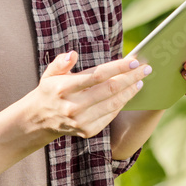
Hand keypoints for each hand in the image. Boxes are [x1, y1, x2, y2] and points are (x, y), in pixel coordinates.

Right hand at [18, 51, 151, 143]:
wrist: (39, 120)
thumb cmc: (50, 90)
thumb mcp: (50, 73)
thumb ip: (61, 62)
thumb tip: (73, 54)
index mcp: (63, 88)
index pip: (97, 75)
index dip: (118, 68)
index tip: (134, 61)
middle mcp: (72, 106)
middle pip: (109, 90)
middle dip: (131, 78)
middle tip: (146, 69)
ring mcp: (80, 121)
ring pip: (113, 104)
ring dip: (130, 92)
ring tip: (140, 81)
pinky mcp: (87, 131)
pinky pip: (110, 116)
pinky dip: (121, 104)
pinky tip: (129, 94)